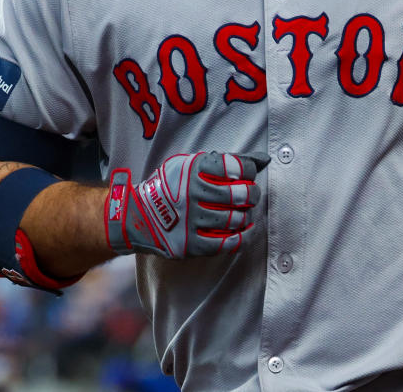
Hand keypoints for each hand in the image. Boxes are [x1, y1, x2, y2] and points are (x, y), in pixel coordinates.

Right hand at [104, 151, 268, 257]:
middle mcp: (193, 193)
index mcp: (194, 168)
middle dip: (252, 195)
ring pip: (236, 219)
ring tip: (242, 213)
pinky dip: (241, 237)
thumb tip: (263, 159)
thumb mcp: (191, 164)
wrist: (139, 215)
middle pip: (241, 195)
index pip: (237, 166)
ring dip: (246, 216)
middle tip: (250, 196)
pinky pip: (227, 243)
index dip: (249, 171)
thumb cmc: (171, 187)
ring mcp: (192, 219)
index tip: (247, 175)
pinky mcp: (191, 243)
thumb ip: (226, 161)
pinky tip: (244, 231)